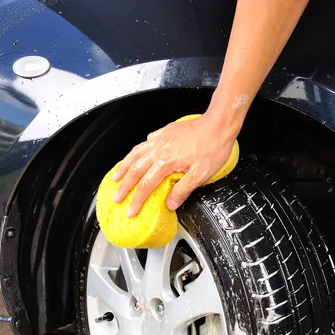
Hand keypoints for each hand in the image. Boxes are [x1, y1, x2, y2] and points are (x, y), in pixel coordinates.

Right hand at [112, 112, 237, 216]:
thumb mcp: (201, 174)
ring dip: (123, 167)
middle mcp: (159, 149)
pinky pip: (145, 142)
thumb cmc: (212, 146)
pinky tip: (135, 155)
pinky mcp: (164, 132)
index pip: (145, 186)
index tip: (131, 211)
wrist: (218, 123)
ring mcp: (160, 139)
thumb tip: (170, 203)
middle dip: (124, 186)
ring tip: (116, 177)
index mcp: (166, 162)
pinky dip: (136, 151)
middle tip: (117, 197)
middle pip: (135, 170)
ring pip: (135, 154)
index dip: (136, 201)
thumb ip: (183, 190)